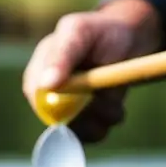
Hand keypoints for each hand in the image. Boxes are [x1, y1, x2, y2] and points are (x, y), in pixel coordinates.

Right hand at [23, 0, 163, 142]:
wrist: (128, 38)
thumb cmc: (100, 30)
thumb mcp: (79, 33)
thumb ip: (62, 56)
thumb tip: (47, 85)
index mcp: (37, 74)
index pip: (40, 103)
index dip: (65, 105)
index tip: (90, 93)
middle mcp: (46, 96)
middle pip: (60, 122)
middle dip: (90, 112)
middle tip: (108, 94)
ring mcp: (64, 110)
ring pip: (78, 131)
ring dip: (102, 118)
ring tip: (114, 97)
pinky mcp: (83, 121)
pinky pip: (91, 135)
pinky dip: (107, 123)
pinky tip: (115, 106)